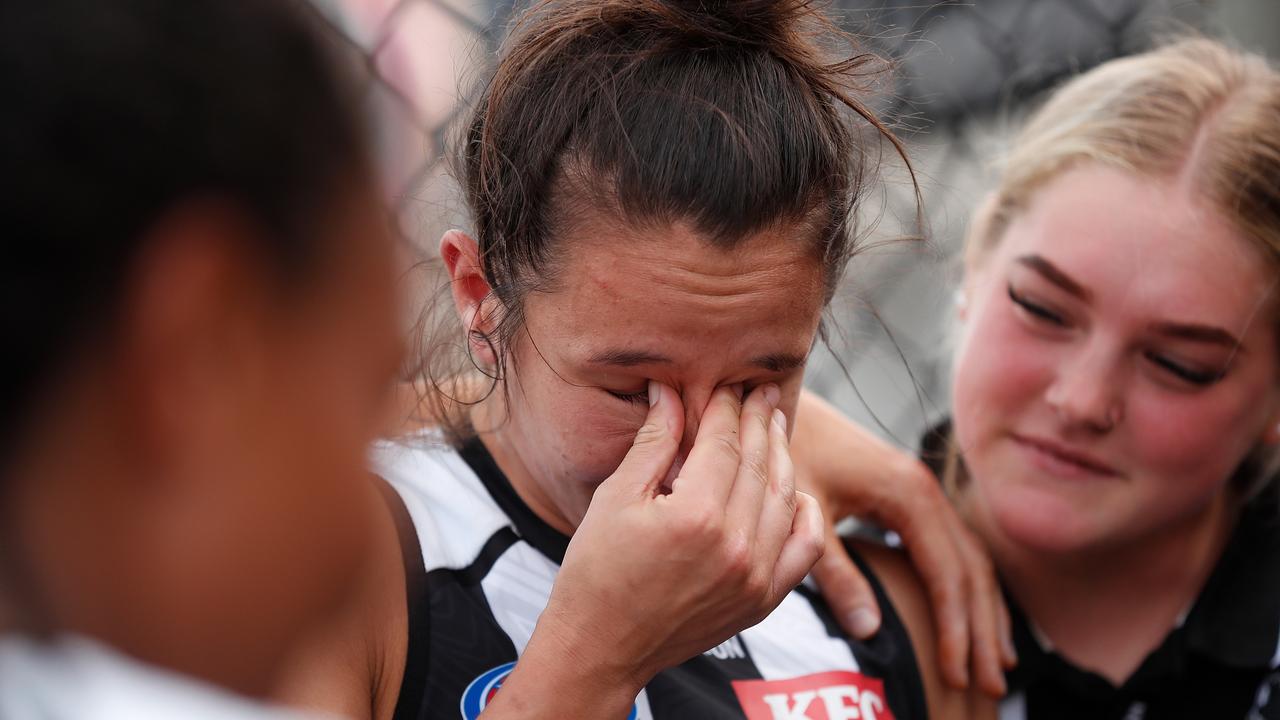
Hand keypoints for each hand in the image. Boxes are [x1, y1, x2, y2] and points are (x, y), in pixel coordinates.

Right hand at [483, 382, 824, 718]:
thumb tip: (669, 391)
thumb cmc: (596, 571)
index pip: (724, 443)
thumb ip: (653, 442)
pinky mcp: (762, 601)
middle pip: (758, 463)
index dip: (726, 407)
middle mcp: (735, 546)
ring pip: (784, 498)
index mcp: (696, 516)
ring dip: (782, 456)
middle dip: (758, 421)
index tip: (727, 384)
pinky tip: (795, 491)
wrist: (601, 647)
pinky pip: (803, 549)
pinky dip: (805, 515)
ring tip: (774, 426)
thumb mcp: (615, 497)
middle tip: (760, 391)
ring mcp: (755, 577)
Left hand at [790, 390, 1014, 696]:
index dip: (956, 629)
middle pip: (971, 569)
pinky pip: (952, 545)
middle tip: (992, 686)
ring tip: (997, 664)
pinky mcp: (905, 492)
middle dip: (983, 630)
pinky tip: (970, 617)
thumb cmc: (785, 454)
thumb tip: (870, 632)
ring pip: (969, 556)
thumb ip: (835, 573)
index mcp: (906, 495)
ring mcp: (919, 489)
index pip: (946, 575)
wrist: (773, 402)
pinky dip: (967, 586)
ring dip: (984, 612)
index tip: (958, 675)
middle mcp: (923, 489)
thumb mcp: (805, 517)